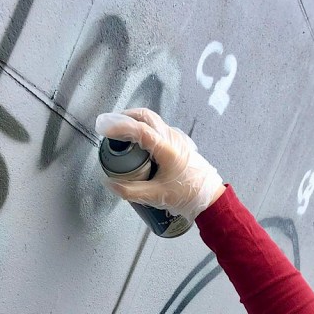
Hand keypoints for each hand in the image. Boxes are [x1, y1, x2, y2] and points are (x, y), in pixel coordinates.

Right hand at [95, 108, 224, 221]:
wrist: (209, 197)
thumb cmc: (186, 195)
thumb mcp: (155, 196)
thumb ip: (130, 191)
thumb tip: (108, 183)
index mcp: (167, 150)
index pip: (139, 130)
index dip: (119, 126)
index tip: (103, 127)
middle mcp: (173, 139)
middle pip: (145, 116)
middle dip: (124, 116)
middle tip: (108, 124)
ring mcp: (177, 138)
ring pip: (153, 120)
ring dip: (134, 120)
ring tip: (119, 130)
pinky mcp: (179, 142)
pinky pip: (158, 128)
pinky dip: (144, 127)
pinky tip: (137, 139)